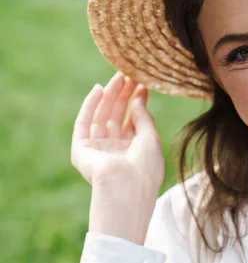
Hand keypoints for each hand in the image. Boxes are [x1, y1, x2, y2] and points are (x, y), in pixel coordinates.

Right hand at [71, 72, 163, 242]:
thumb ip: (143, 117)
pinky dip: (90, 106)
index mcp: (134, 152)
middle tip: (131, 75)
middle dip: (124, 96)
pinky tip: (99, 89)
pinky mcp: (81, 150)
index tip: (144, 84)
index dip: (138, 102)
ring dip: (110, 96)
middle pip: (118, 117)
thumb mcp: (151, 138)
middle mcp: (115, 150)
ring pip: (102, 117)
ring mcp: (98, 150)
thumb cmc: (144, 167)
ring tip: (119, 76)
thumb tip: (139, 97)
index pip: (134, 122)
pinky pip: (84, 123)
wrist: (126, 187)